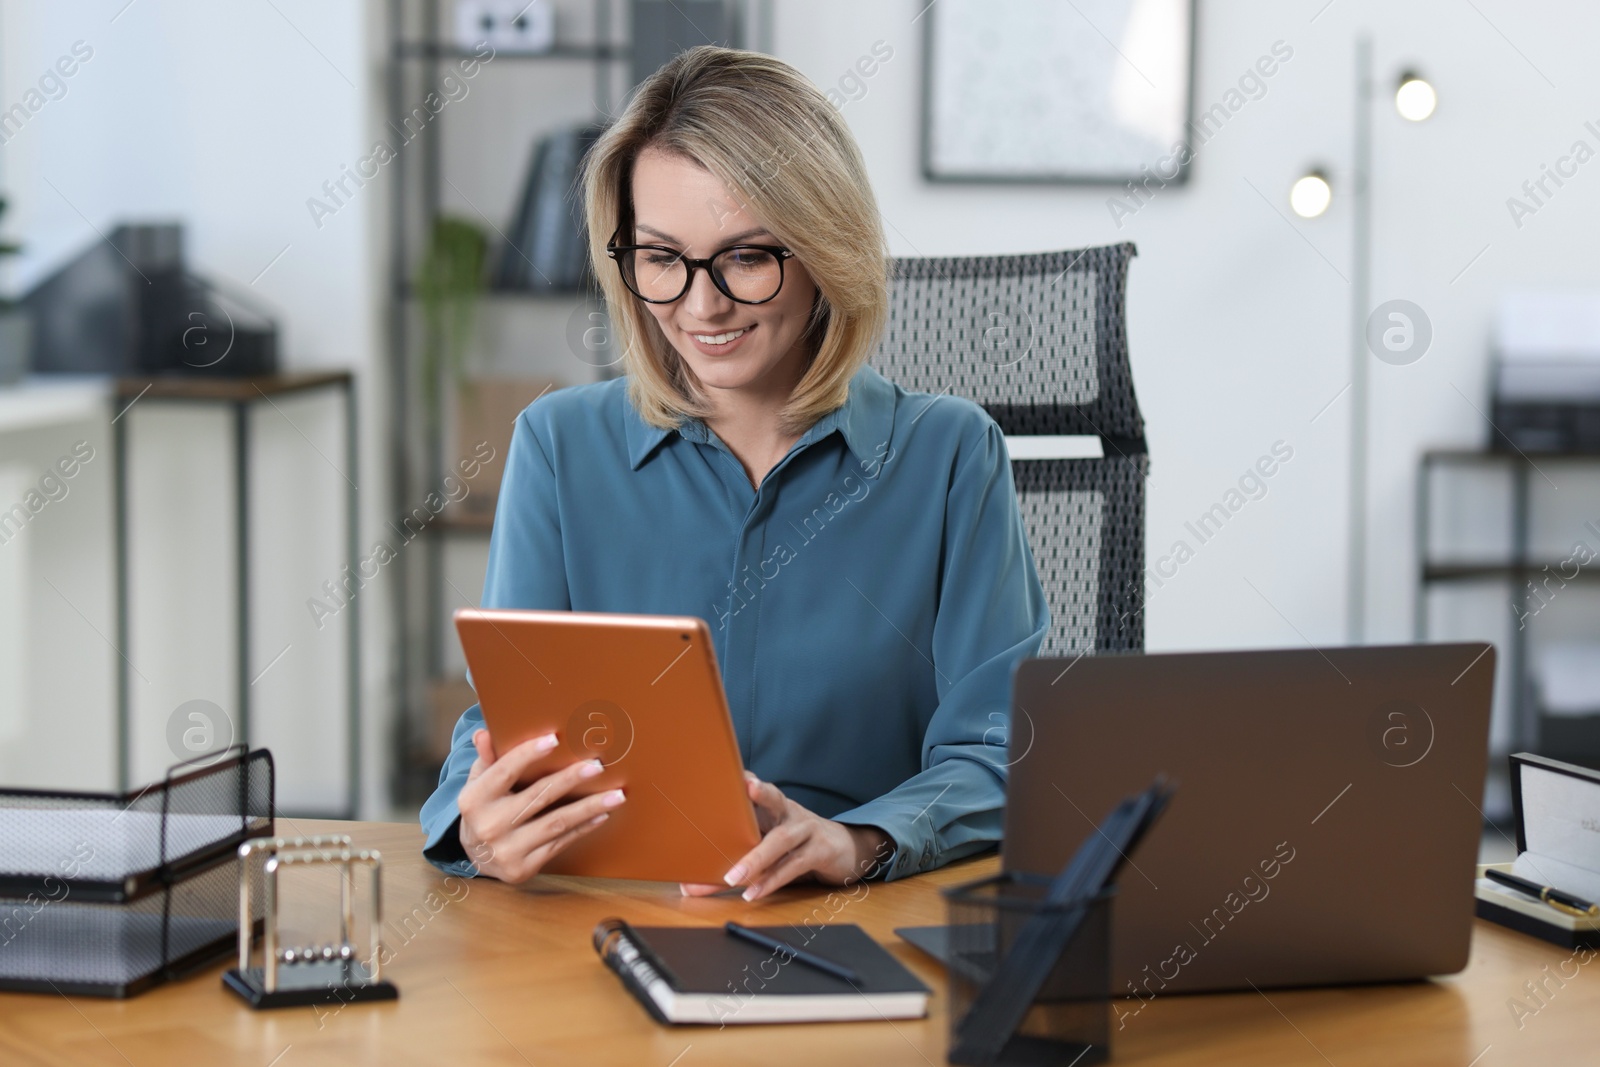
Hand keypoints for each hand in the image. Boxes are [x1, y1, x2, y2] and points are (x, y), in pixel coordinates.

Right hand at [456, 729, 626, 882]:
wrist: (476, 857)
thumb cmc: (484, 809)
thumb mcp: (478, 783)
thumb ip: (486, 759)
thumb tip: (484, 734)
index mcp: (474, 800)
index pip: (504, 771)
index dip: (528, 754)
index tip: (554, 739)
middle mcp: (489, 826)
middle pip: (538, 796)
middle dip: (571, 779)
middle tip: (597, 766)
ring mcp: (507, 850)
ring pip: (556, 823)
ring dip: (589, 807)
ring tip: (616, 795)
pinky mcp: (523, 868)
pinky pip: (560, 843)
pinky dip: (583, 828)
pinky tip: (601, 815)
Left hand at [680, 772, 892, 900]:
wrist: (843, 848)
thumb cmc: (794, 843)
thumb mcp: (768, 840)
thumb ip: (735, 855)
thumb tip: (689, 884)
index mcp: (773, 805)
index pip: (756, 785)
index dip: (745, 777)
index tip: (732, 772)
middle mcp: (789, 812)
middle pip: (774, 798)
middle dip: (758, 795)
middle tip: (744, 789)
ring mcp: (806, 830)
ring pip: (780, 840)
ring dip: (755, 860)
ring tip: (731, 878)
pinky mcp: (819, 852)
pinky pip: (793, 866)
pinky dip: (771, 881)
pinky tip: (753, 892)